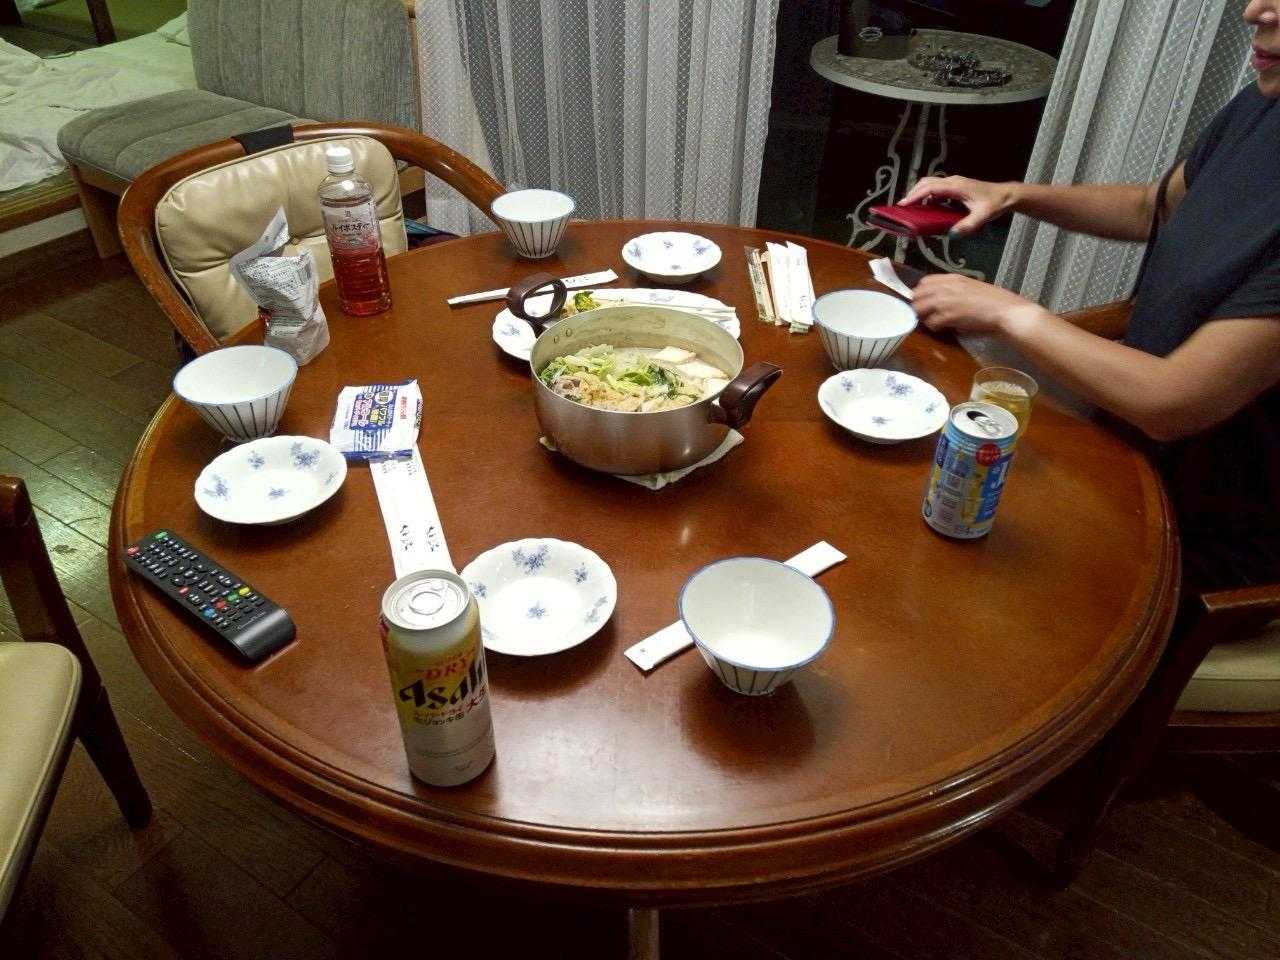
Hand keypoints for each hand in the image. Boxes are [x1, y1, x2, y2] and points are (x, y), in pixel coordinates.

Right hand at [898, 176, 1015, 236]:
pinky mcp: (955, 187)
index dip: (916, 196)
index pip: (931, 188)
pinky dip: (928, 197)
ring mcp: (954, 183)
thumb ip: (968, 225)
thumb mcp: (982, 216)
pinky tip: (927, 208)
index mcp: (957, 186)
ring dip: (919, 194)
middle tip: (902, 207)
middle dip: (913, 193)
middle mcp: (953, 182)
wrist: (1005, 195)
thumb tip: (952, 234)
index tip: (904, 204)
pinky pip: (937, 189)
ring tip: (911, 208)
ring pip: (930, 184)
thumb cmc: (994, 203)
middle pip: (926, 183)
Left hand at [912, 273, 1046, 336]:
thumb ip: (956, 291)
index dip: (922, 293)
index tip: (926, 302)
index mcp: (953, 278)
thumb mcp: (972, 288)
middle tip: (928, 315)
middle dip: (919, 306)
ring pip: (919, 309)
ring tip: (936, 323)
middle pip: (917, 295)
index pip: (924, 282)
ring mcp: (944, 300)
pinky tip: (945, 329)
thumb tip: (942, 301)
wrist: (1005, 311)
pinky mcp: (947, 315)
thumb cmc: (994, 301)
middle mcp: (945, 286)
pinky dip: (935, 328)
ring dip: (925, 317)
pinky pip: (930, 323)